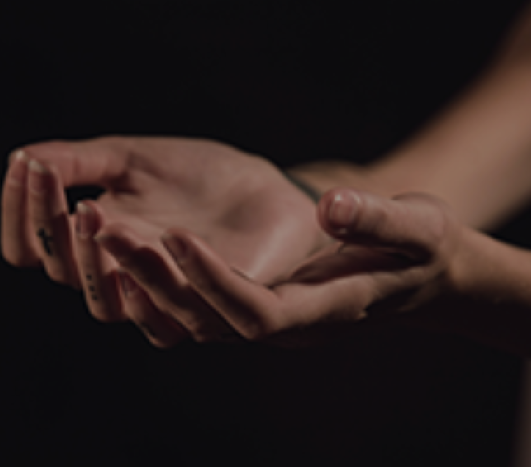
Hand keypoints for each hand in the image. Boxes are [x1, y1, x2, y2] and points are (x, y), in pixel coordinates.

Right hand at [1, 136, 328, 342]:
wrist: (264, 190)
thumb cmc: (198, 176)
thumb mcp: (134, 159)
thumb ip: (82, 162)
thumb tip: (23, 159)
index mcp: (98, 239)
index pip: (36, 248)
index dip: (23, 214)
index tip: (28, 167)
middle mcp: (122, 275)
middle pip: (67, 275)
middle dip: (57, 234)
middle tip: (75, 195)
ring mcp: (163, 296)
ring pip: (110, 306)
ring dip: (98, 263)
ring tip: (98, 213)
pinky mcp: (209, 306)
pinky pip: (173, 318)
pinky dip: (158, 283)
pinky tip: (164, 239)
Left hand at [98, 187, 463, 346]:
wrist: (421, 273)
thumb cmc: (425, 249)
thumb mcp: (417, 227)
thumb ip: (378, 219)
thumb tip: (330, 207)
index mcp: (325, 311)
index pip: (259, 313)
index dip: (216, 282)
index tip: (179, 238)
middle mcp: (289, 323)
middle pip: (212, 320)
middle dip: (161, 281)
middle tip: (112, 235)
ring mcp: (272, 315)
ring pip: (197, 315)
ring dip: (149, 279)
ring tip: (105, 233)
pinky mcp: (260, 299)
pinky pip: (200, 301)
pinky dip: (163, 280)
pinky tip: (131, 245)